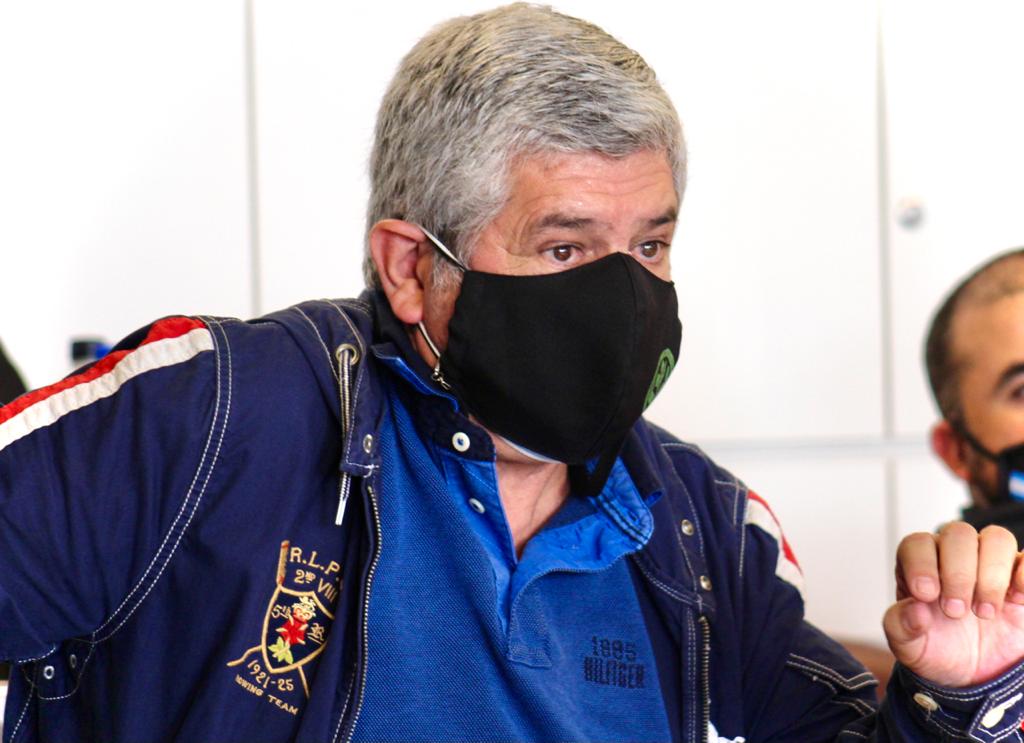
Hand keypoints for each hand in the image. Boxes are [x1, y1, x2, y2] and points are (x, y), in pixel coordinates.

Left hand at [884, 522, 1023, 686]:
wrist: (972, 672)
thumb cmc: (936, 648)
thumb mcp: (908, 647)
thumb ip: (900, 627)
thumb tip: (914, 609)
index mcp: (920, 565)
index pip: (917, 543)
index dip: (921, 564)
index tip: (926, 595)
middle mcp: (954, 556)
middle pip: (958, 534)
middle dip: (958, 574)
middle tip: (956, 612)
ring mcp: (990, 564)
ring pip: (996, 538)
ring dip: (992, 574)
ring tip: (985, 613)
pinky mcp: (1020, 580)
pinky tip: (1016, 600)